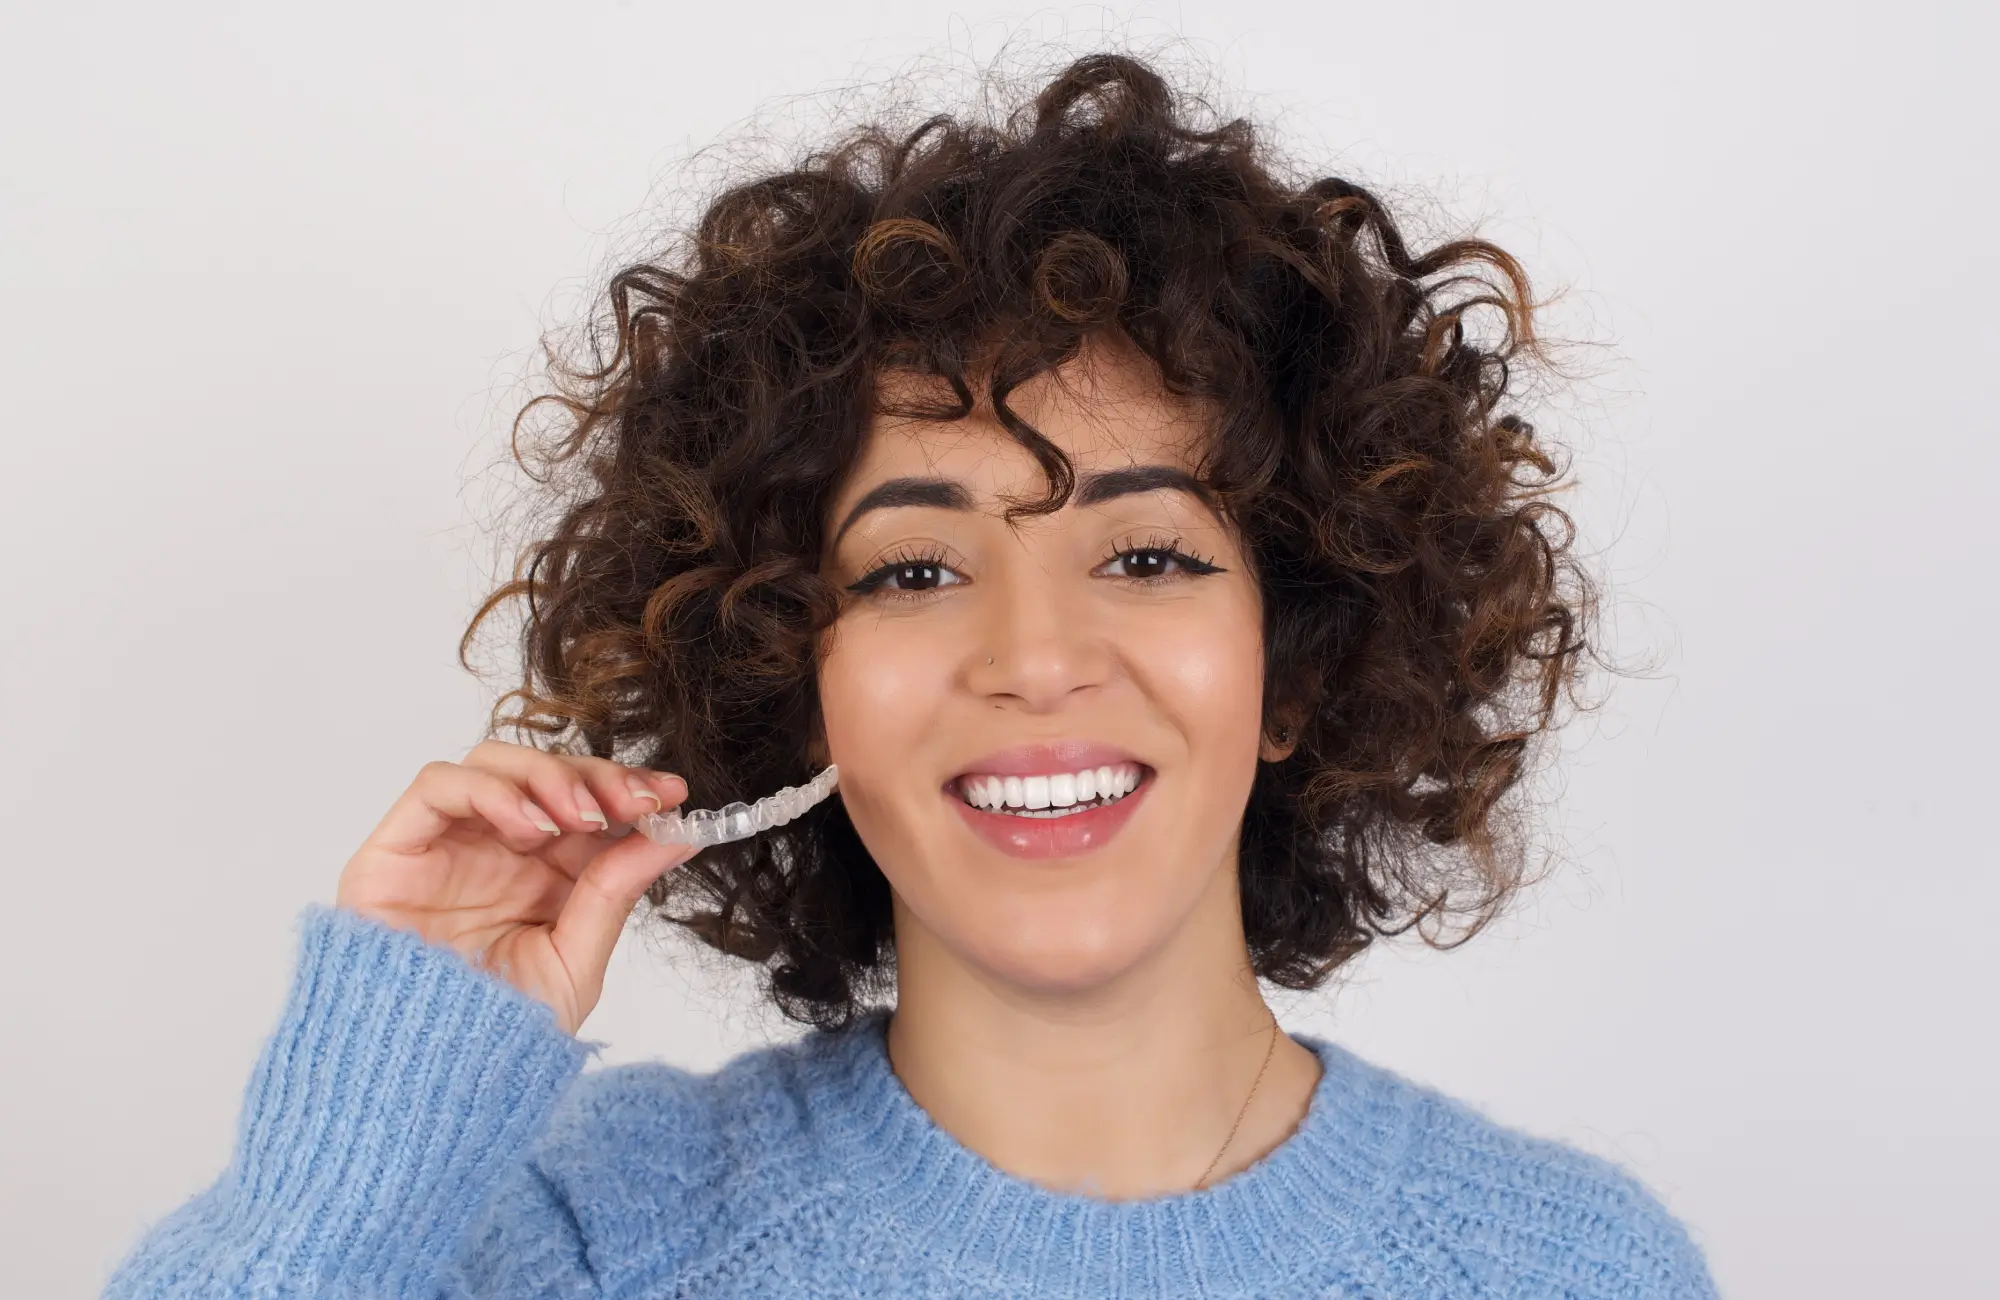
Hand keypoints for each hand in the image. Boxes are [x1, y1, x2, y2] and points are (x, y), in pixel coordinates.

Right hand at [334, 738, 694, 1034]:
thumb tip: (682, 835)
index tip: (673, 794)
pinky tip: (531, 827)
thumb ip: (618, 891)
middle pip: (545, 773)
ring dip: (549, 776)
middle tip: (636, 802)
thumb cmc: (495, 1035)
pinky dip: (491, 790)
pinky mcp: (394, 851)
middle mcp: (494, 851)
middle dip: (597, 777)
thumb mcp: (575, 960)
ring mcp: (445, 846)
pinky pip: (438, 786)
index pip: (588, 803)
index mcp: (542, 875)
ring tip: (584, 818)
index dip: (630, 788)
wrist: (425, 1086)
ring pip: (494, 763)